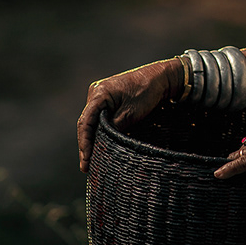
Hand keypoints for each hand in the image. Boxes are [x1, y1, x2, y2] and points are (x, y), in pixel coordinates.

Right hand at [78, 58, 181, 172]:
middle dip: (87, 145)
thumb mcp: (131, 114)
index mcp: (99, 93)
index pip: (86, 122)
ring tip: (91, 161)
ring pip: (93, 121)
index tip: (86, 160)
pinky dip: (100, 131)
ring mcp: (100, 95)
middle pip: (87, 123)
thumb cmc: (147, 92)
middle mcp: (95, 92)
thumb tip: (102, 145)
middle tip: (86, 167)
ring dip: (92, 139)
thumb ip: (114, 129)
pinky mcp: (107, 98)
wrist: (160, 77)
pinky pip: (100, 117)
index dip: (85, 143)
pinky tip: (99, 145)